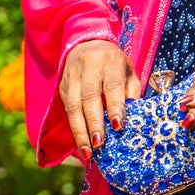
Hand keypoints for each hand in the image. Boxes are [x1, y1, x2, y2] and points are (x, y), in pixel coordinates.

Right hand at [60, 40, 140, 160]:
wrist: (87, 44)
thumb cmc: (114, 64)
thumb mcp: (128, 72)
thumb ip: (131, 92)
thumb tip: (132, 118)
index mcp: (110, 62)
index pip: (112, 86)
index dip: (114, 107)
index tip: (118, 127)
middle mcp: (89, 67)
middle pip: (89, 97)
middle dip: (94, 123)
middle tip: (99, 144)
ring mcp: (72, 76)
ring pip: (73, 105)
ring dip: (80, 130)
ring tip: (88, 150)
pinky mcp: (62, 86)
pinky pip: (66, 109)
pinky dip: (74, 128)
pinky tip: (81, 142)